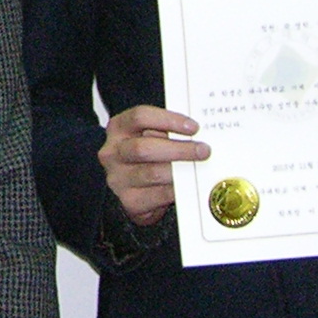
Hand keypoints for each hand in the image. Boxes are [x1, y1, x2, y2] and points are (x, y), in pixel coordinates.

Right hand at [97, 105, 207, 224]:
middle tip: (204, 150)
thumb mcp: (148, 137)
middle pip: (144, 148)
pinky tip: (190, 184)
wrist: (130, 191)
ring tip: (200, 167)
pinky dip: (177, 189)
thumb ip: (166, 132)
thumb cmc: (145, 157)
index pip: (139, 117)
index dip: (168, 120)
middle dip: (179, 149)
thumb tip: (198, 133)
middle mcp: (113, 153)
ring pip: (152, 173)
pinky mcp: (129, 201)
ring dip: (181, 170)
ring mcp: (118, 178)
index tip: (194, 127)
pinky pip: (158, 195)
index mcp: (118, 128)